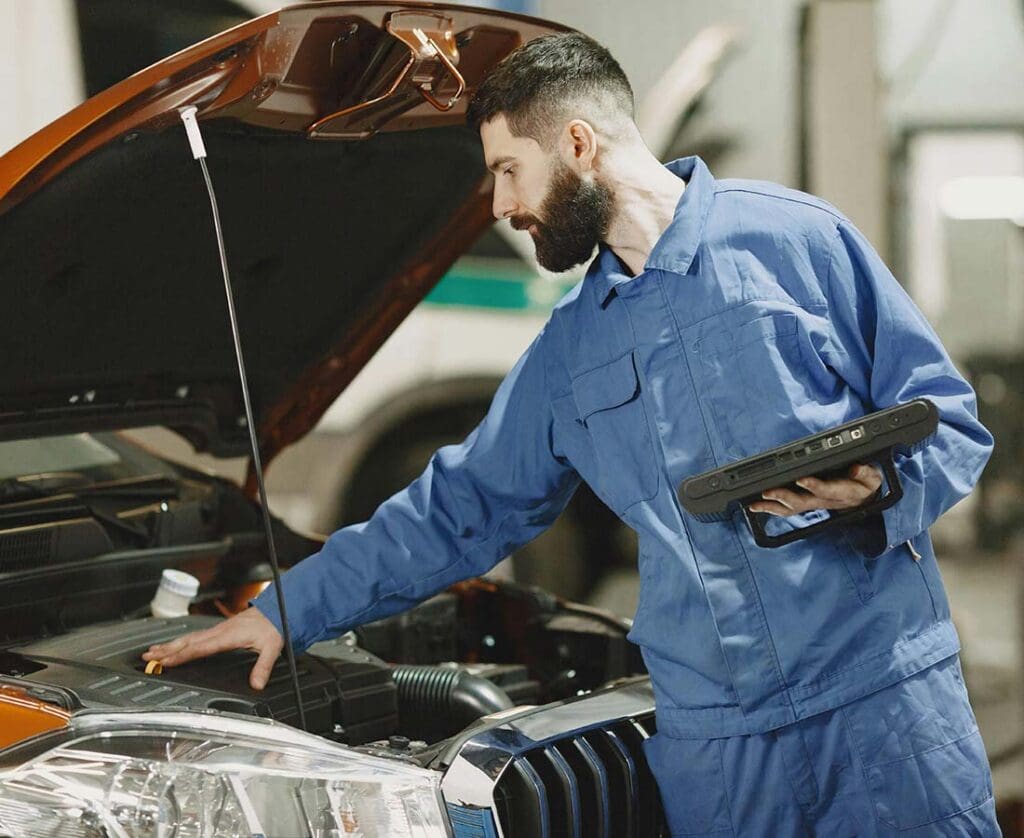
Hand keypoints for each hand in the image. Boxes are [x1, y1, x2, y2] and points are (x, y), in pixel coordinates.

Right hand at [141, 607, 282, 689]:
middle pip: (188, 641)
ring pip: (189, 637)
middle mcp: (219, 631)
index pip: (200, 648)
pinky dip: (181, 641)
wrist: (277, 609)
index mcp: (228, 636)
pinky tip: (174, 645)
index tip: (165, 661)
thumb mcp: (272, 647)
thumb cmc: (272, 626)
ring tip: (153, 651)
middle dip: (167, 649)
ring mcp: (218, 629)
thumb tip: (257, 685)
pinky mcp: (219, 629)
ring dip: (170, 644)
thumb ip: (263, 666)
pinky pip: (195, 635)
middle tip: (148, 657)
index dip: (182, 655)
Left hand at [747, 463, 881, 516]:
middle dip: (783, 497)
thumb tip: (857, 469)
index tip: (801, 479)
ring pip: (791, 509)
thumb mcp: (873, 477)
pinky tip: (755, 506)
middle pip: (802, 502)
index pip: (825, 490)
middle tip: (767, 491)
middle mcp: (824, 501)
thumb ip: (866, 473)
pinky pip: (787, 510)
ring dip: (772, 507)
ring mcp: (813, 504)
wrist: (864, 498)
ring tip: (754, 504)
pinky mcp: (807, 503)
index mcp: (841, 492)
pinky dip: (771, 509)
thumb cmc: (865, 485)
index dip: (813, 485)